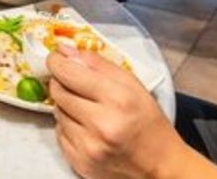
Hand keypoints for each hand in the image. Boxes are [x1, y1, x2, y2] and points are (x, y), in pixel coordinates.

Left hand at [48, 44, 203, 178]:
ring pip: (57, 113)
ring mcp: (89, 146)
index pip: (69, 73)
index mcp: (118, 99)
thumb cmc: (149, 123)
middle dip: (62, 83)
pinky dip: (68, 127)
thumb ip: (97, 64)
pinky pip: (59, 134)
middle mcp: (101, 124)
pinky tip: (86, 127)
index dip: (57, 62)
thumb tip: (65, 51)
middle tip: (74, 83)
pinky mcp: (80, 162)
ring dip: (66, 106)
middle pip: (58, 92)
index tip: (55, 58)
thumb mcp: (133, 85)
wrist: (160, 166)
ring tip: (88, 109)